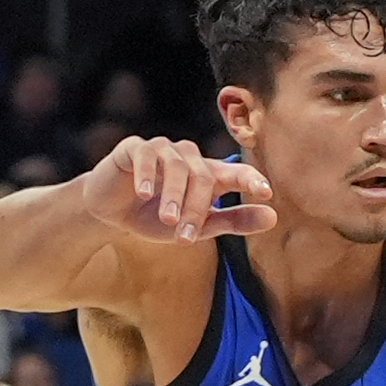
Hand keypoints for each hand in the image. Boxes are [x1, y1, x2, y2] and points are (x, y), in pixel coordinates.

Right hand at [81, 135, 278, 243]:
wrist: (113, 213)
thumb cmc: (158, 218)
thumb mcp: (198, 226)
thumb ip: (234, 221)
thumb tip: (273, 217)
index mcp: (208, 175)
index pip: (236, 172)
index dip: (251, 179)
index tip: (266, 193)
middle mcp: (189, 157)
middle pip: (203, 176)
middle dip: (196, 208)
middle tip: (186, 237)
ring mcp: (162, 149)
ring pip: (177, 166)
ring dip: (174, 196)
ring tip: (169, 221)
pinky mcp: (134, 148)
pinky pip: (146, 155)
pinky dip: (147, 174)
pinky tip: (145, 194)